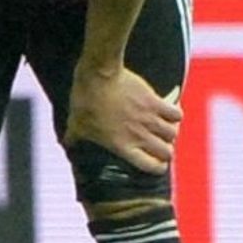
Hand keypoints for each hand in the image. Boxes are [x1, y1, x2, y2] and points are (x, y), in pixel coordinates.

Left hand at [66, 64, 180, 172]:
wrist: (99, 75)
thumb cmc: (86, 101)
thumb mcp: (76, 124)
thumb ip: (73, 138)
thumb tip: (66, 144)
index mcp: (123, 146)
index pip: (152, 166)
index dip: (158, 167)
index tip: (156, 163)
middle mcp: (140, 136)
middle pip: (167, 152)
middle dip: (165, 151)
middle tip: (159, 145)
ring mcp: (149, 119)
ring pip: (173, 134)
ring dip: (170, 133)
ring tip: (164, 129)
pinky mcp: (155, 101)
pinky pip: (177, 114)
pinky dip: (175, 114)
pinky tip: (170, 112)